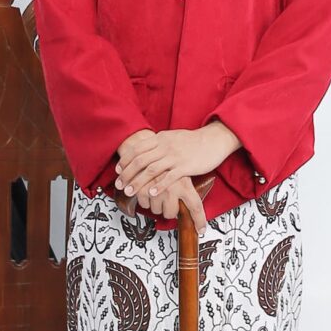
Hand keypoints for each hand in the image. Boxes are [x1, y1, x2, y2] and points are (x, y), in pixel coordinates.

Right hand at [114, 167, 209, 226]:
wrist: (145, 142)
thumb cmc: (165, 160)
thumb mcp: (182, 168)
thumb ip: (187, 185)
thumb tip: (194, 200)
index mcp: (184, 183)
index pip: (195, 205)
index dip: (199, 220)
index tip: (201, 230)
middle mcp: (172, 187)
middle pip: (171, 212)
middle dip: (168, 210)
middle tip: (167, 200)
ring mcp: (157, 189)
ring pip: (156, 210)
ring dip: (155, 205)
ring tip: (155, 193)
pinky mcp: (143, 188)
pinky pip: (145, 204)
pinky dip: (144, 201)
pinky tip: (145, 191)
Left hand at [115, 122, 238, 218]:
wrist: (213, 140)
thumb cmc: (192, 141)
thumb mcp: (172, 137)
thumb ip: (158, 143)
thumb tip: (145, 149)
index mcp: (160, 138)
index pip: (137, 149)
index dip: (125, 161)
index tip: (118, 171)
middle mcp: (165, 146)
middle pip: (140, 161)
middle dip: (127, 174)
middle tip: (120, 185)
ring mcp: (175, 156)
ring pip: (151, 170)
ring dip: (138, 182)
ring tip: (129, 192)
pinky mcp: (185, 166)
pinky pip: (169, 177)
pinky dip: (158, 186)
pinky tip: (151, 193)